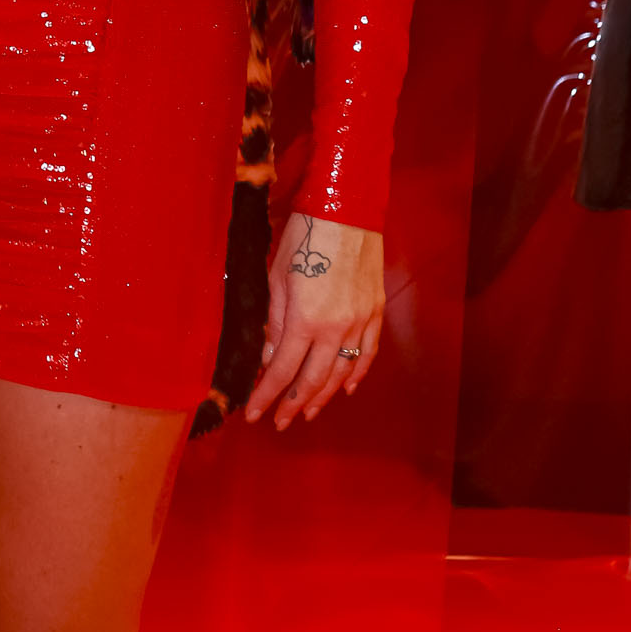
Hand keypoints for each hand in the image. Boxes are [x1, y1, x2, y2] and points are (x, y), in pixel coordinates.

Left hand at [245, 212, 382, 430]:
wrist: (347, 209)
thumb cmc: (304, 236)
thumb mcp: (277, 277)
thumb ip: (275, 321)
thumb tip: (268, 356)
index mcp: (305, 319)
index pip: (281, 371)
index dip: (266, 396)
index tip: (254, 415)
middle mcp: (336, 327)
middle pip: (313, 379)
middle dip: (294, 404)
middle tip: (279, 422)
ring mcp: (360, 321)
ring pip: (343, 371)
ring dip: (324, 395)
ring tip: (308, 412)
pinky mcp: (376, 311)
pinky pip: (368, 351)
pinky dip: (357, 373)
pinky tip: (345, 387)